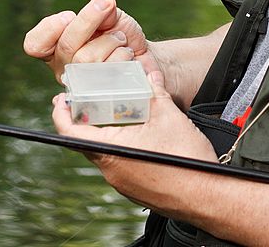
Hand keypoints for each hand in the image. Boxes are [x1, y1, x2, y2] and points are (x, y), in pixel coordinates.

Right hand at [24, 0, 157, 83]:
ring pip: (87, 59)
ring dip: (111, 40)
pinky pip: (108, 72)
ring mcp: (82, 85)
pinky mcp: (102, 94)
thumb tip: (104, 0)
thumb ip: (103, 7)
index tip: (68, 15)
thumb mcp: (111, 15)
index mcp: (57, 48)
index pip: (34, 45)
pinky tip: (127, 54)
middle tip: (107, 5)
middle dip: (89, 19)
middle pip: (66, 46)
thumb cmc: (122, 35)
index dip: (50, 28)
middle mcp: (65, 69)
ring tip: (121, 38)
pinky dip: (122, 55)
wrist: (145, 56)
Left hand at [52, 70, 217, 204]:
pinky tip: (135, 132)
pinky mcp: (134, 187)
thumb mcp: (169, 116)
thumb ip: (155, 92)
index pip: (71, 133)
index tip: (61, 98)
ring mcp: (122, 181)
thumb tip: (150, 74)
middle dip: (84, 118)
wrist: (208, 195)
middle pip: (85, 141)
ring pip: (102, 152)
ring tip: (114, 112)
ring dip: (103, 132)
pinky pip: (117, 162)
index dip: (61, 114)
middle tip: (88, 98)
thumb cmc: (186, 160)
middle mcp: (112, 170)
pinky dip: (118, 144)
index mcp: (112, 151)